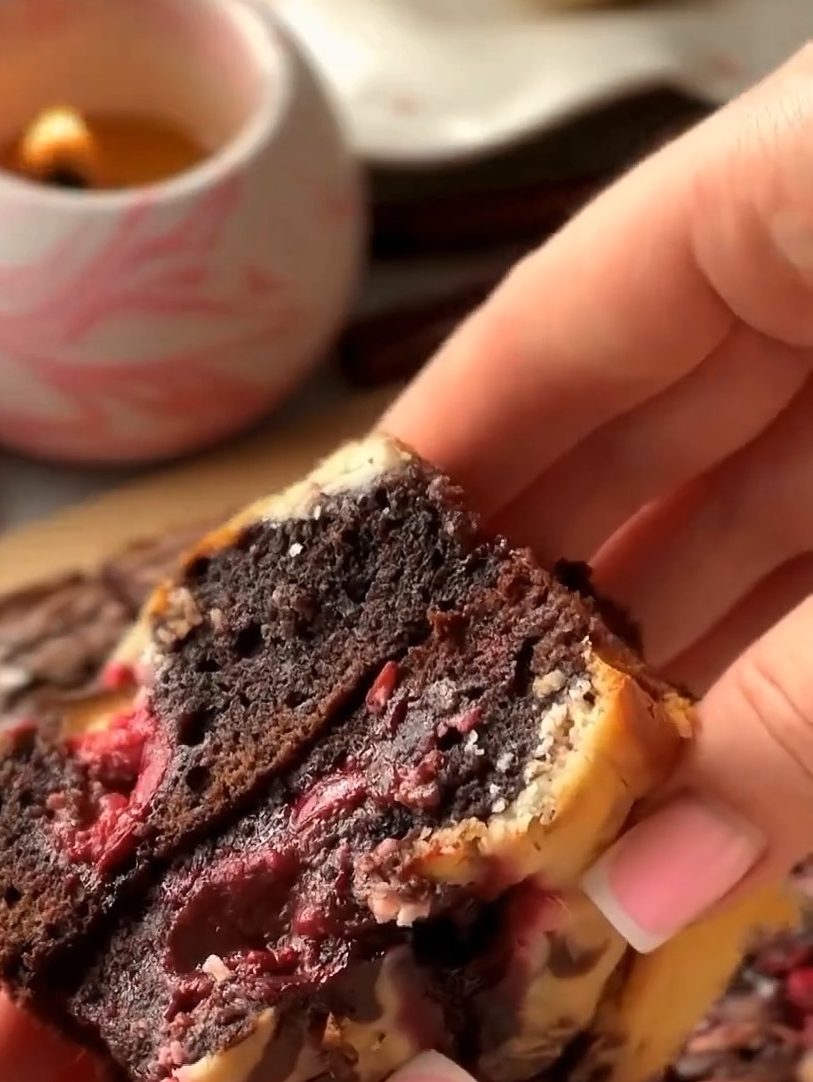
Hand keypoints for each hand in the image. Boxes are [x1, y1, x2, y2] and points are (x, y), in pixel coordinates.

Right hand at [385, 44, 812, 952]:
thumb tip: (646, 897)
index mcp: (807, 184)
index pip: (559, 321)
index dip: (431, 462)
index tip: (318, 588)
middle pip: (637, 441)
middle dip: (533, 609)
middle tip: (417, 750)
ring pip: (747, 524)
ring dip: (654, 675)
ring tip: (533, 812)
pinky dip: (780, 674)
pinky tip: (691, 784)